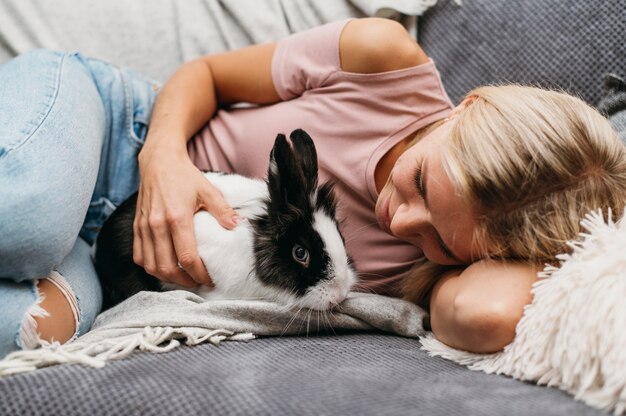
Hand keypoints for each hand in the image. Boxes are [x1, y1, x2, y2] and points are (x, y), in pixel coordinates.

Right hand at [133, 141, 238, 286]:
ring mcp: (144, 227)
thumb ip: (223, 210)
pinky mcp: (136, 226)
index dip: (199, 274)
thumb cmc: (184, 176)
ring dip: (167, 277)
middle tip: (198, 282)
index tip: (209, 279)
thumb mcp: (208, 190)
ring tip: (184, 278)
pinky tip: (165, 267)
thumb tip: (238, 226)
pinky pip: (139, 256)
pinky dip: (151, 267)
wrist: (158, 160)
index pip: (187, 257)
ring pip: (150, 265)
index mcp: (177, 217)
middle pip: (167, 267)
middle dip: (185, 281)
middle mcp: (157, 224)